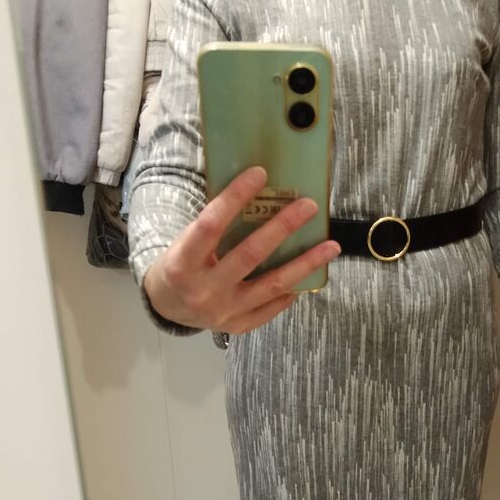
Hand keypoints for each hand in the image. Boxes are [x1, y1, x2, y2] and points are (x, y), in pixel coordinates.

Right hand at [142, 165, 340, 334]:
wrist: (167, 307)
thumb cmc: (181, 264)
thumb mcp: (185, 243)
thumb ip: (214, 227)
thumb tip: (258, 192)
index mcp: (182, 262)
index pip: (210, 225)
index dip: (234, 198)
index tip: (260, 173)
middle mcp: (204, 290)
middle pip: (250, 254)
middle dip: (283, 227)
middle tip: (309, 205)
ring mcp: (223, 312)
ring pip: (273, 284)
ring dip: (306, 263)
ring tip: (331, 246)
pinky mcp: (238, 326)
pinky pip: (273, 306)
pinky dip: (293, 288)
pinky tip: (311, 272)